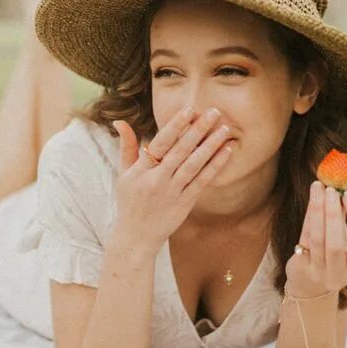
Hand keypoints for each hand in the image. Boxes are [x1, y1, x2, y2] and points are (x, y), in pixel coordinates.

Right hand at [111, 105, 232, 253]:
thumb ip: (126, 146)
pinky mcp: (185, 204)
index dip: (176, 125)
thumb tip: (120, 120)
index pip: (160, 142)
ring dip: (211, 146)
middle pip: (181, 150)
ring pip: (194, 164)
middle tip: (215, 112)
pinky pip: (202, 181)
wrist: (135, 238)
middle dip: (199, 130)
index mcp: (141, 170)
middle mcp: (157, 180)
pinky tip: (227, 152)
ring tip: (225, 130)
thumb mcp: (123, 174)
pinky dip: (215, 166)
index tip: (190, 109)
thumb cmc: (129, 202)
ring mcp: (172, 192)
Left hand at [285, 181, 346, 298]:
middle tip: (331, 190)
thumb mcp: (343, 248)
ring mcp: (318, 274)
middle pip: (336, 243)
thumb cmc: (330, 260)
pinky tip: (312, 201)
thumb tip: (341, 193)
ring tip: (318, 188)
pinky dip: (308, 217)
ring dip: (318, 210)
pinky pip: (304, 238)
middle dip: (333, 213)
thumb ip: (344, 225)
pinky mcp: (301, 268)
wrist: (308, 287)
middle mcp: (338, 275)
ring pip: (317, 239)